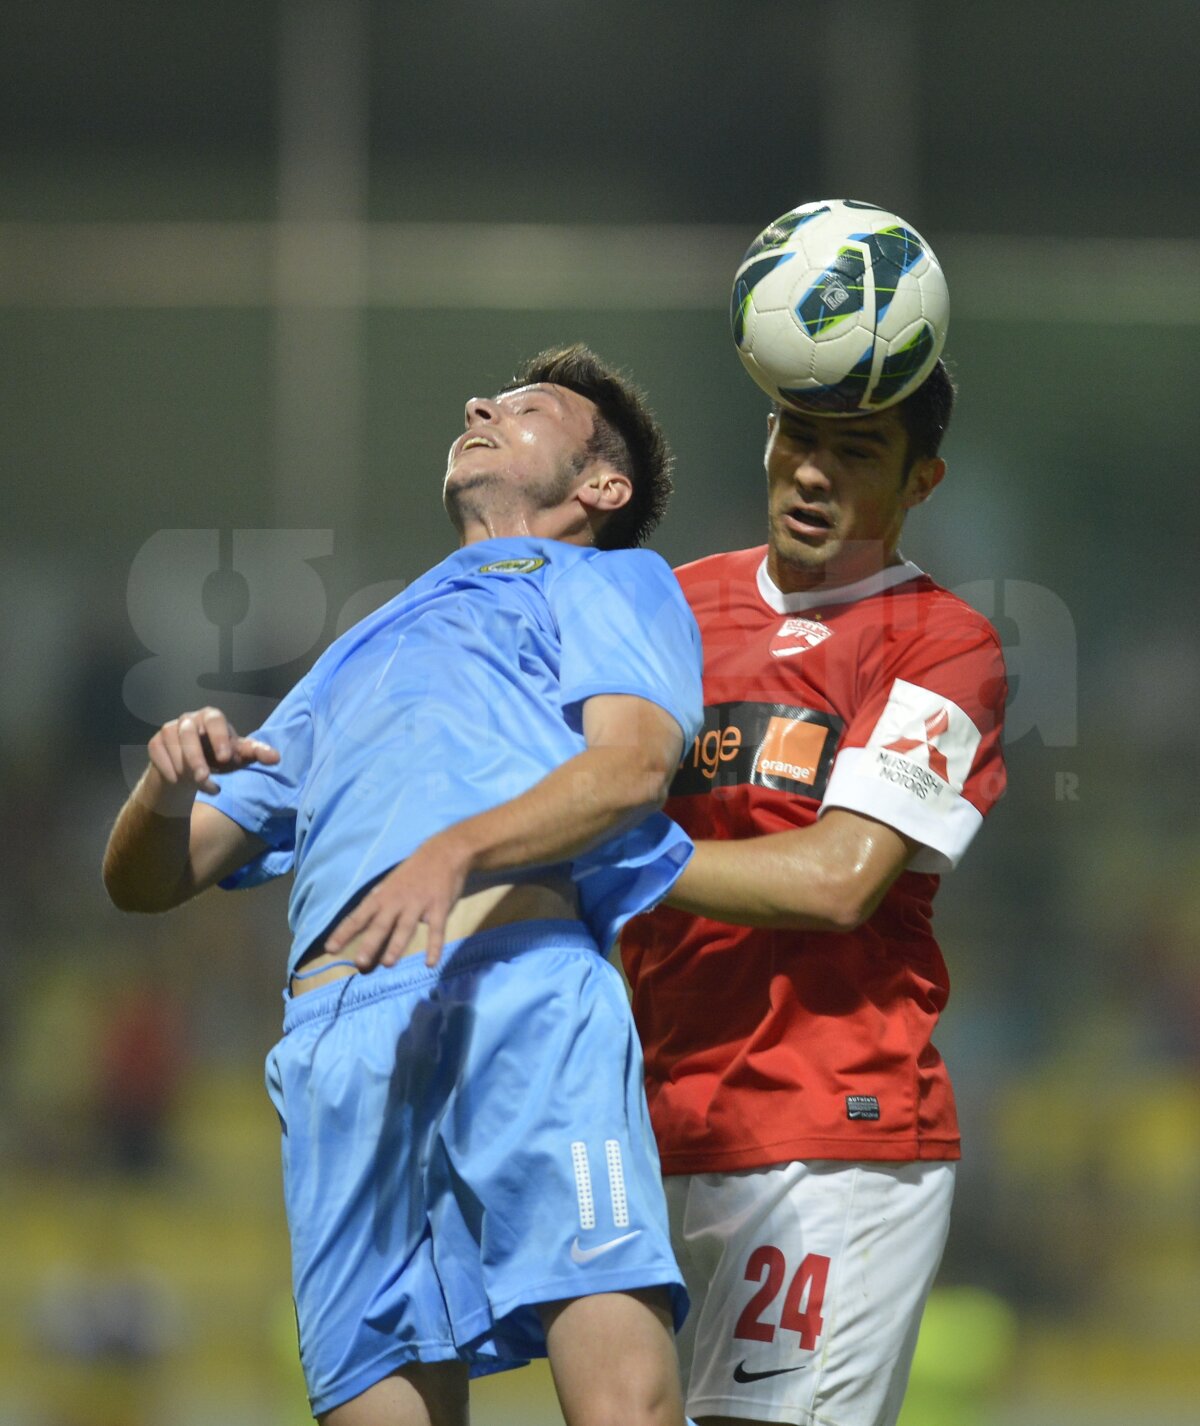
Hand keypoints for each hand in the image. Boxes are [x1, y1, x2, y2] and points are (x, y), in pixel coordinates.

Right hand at [147, 706, 279, 798]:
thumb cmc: (219, 759)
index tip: (225, 758)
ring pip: (172, 747)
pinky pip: (158, 756)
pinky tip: (180, 781)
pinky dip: (169, 770)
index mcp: (211, 718)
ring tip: (200, 783)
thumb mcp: (238, 757)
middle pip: (188, 734)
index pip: (215, 720)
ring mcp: (169, 729)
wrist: (191, 771)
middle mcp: (189, 720)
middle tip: (204, 778)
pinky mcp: (155, 743)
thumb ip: (256, 754)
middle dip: (196, 758)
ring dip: (185, 769)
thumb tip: (276, 758)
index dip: (219, 737)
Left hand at [324, 830, 474, 971]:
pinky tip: (430, 963)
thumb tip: (363, 929)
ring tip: (388, 963)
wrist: (444, 853)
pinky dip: (434, 947)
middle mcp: (397, 901)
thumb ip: (379, 906)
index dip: (344, 932)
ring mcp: (419, 904)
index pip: (359, 916)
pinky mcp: (439, 908)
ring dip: (396, 945)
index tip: (330, 949)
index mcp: (382, 896)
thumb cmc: (412, 873)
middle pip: (381, 924)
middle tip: (359, 962)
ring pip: (405, 927)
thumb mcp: (389, 884)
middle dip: (370, 943)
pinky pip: (436, 930)